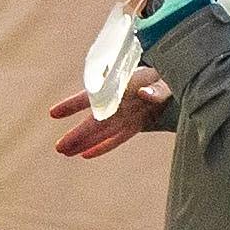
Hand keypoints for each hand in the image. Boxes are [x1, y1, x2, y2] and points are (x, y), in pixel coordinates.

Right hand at [47, 73, 174, 161]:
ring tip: (65, 152)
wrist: (175, 77)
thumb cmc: (165, 74)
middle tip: (58, 148)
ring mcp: (126, 115)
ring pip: (102, 132)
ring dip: (84, 142)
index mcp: (121, 87)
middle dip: (77, 135)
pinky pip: (117, 138)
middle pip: (95, 122)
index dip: (72, 105)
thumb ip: (156, 87)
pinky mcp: (135, 125)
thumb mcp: (164, 78)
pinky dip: (104, 146)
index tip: (54, 113)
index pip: (93, 97)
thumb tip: (144, 93)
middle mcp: (119, 103)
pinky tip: (86, 155)